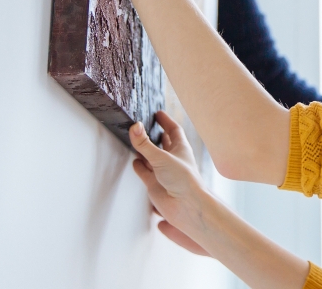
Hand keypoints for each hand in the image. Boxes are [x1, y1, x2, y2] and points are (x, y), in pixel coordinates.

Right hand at [130, 111, 218, 256]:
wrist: (186, 207)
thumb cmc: (184, 181)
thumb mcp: (162, 158)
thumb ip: (146, 144)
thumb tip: (135, 127)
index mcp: (181, 149)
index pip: (173, 130)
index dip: (165, 121)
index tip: (158, 113)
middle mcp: (173, 159)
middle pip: (163, 143)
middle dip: (155, 134)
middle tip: (144, 125)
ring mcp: (164, 172)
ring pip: (152, 157)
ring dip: (145, 150)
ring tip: (136, 141)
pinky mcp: (155, 184)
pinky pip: (145, 172)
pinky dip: (140, 166)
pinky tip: (136, 162)